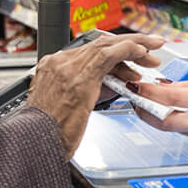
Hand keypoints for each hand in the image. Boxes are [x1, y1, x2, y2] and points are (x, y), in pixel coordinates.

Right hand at [27, 33, 164, 152]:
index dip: (113, 52)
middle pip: (99, 44)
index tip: (128, 57)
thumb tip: (113, 84)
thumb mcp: (70, 107)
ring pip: (107, 45)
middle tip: (149, 46)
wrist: (34, 144)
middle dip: (128, 44)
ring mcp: (68, 67)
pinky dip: (129, 51)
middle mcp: (58, 63)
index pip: (89, 52)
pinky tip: (143, 55)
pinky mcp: (81, 75)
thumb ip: (90, 90)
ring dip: (134, 47)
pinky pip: (109, 55)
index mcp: (52, 69)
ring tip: (152, 54)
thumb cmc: (49, 135)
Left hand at [132, 79, 187, 146]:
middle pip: (164, 121)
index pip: (171, 97)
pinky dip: (181, 122)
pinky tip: (181, 114)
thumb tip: (170, 86)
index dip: (149, 92)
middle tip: (135, 101)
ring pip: (175, 127)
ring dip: (162, 116)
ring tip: (155, 103)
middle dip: (144, 111)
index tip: (136, 85)